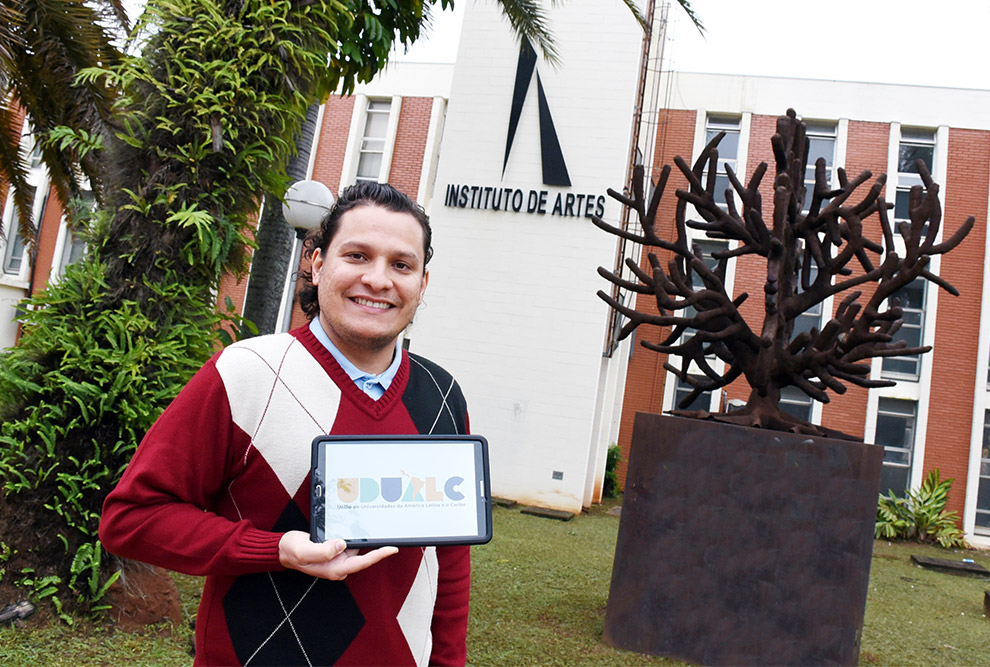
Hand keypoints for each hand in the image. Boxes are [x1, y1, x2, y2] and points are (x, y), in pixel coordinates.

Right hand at [278, 530, 397, 579]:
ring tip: (375, 526)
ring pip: (356, 548)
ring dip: (365, 539)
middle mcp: (338, 565)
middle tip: (390, 535)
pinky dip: (355, 536)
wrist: (283, 549)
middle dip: (376, 545)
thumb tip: (341, 545)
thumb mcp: (305, 551)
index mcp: (334, 569)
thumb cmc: (292, 551)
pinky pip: (349, 543)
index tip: (392, 548)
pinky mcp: (335, 551)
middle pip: (363, 555)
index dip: (378, 555)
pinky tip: (359, 527)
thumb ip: (322, 551)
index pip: (362, 562)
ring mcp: (337, 559)